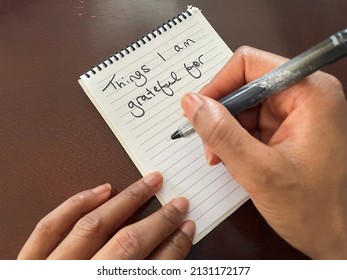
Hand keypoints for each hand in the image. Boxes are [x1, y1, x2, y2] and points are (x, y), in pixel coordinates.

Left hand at [17, 172, 194, 258]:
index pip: (150, 270)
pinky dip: (77, 204)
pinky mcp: (28, 263)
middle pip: (128, 244)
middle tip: (179, 203)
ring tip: (149, 182)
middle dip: (160, 221)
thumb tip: (169, 258)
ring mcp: (51, 271)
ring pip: (93, 226)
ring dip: (126, 200)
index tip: (187, 228)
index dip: (174, 247)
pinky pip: (51, 227)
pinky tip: (102, 190)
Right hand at [181, 46, 346, 258]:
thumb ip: (222, 134)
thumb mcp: (259, 171)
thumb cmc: (311, 208)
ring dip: (226, 133)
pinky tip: (237, 163)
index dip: (219, 86)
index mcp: (309, 92)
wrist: (335, 236)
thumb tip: (191, 102)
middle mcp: (304, 95)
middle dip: (222, 117)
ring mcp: (296, 113)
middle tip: (212, 148)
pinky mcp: (287, 129)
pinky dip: (236, 142)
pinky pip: (250, 124)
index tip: (199, 113)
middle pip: (244, 86)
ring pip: (243, 107)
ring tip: (225, 160)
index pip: (249, 65)